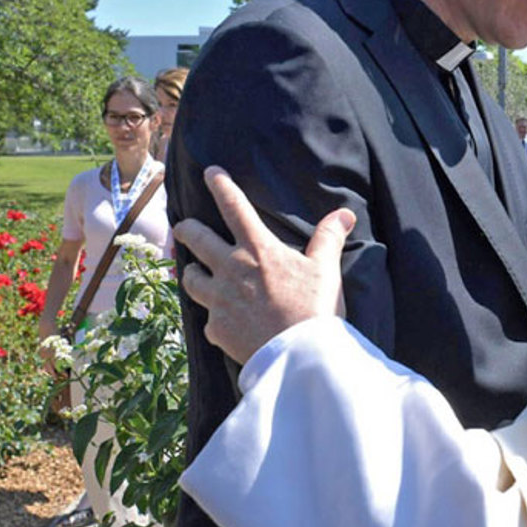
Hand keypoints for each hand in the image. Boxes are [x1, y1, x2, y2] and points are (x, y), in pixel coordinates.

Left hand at [174, 166, 355, 364]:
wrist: (298, 355)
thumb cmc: (315, 308)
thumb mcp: (326, 269)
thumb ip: (329, 238)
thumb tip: (344, 214)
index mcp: (258, 249)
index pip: (234, 207)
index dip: (220, 185)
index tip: (209, 172)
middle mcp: (231, 269)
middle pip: (195, 238)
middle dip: (185, 229)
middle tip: (182, 227)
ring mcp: (219, 300)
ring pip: (191, 277)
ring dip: (192, 272)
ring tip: (196, 272)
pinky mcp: (215, 328)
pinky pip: (207, 319)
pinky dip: (214, 317)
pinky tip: (221, 321)